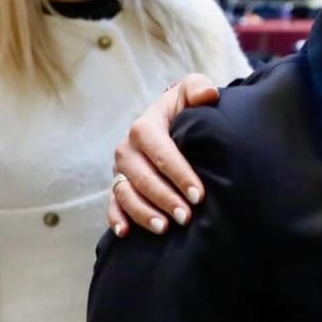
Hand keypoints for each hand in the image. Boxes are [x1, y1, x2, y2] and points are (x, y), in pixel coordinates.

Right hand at [107, 73, 217, 236]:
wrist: (172, 123)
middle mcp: (128, 149)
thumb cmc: (185, 109)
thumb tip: (208, 94)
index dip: (179, 174)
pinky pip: (113, 204)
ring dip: (143, 213)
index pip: (162, 153)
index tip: (199, 195)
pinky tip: (125, 233)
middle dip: (165, 198)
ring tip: (164, 228)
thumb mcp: (192, 92)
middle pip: (143, 178)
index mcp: (145, 127)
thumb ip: (198, 88)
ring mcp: (121, 170)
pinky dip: (116, 218)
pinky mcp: (118, 185)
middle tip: (187, 217)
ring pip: (126, 194)